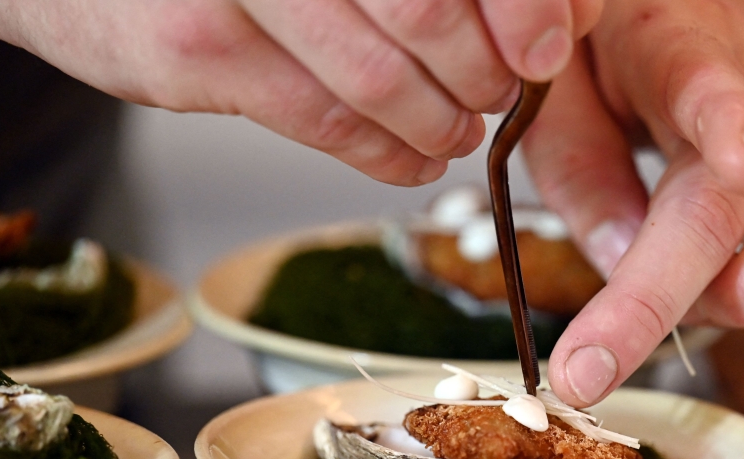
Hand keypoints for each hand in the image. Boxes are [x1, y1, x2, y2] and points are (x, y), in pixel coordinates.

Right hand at [0, 0, 601, 185]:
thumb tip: (511, 24)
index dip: (518, 8)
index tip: (545, 52)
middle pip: (429, 13)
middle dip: (482, 75)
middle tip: (498, 96)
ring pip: (380, 78)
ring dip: (439, 123)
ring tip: (458, 134)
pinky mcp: (199, 53)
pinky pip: (325, 122)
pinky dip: (385, 154)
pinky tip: (412, 160)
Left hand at [522, 0, 743, 406]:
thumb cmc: (630, 42)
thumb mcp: (565, 86)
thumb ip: (578, 169)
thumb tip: (617, 265)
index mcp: (690, 59)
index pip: (709, 118)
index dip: (690, 204)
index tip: (613, 331)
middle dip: (716, 302)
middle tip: (634, 313)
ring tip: (693, 290)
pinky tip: (735, 283)